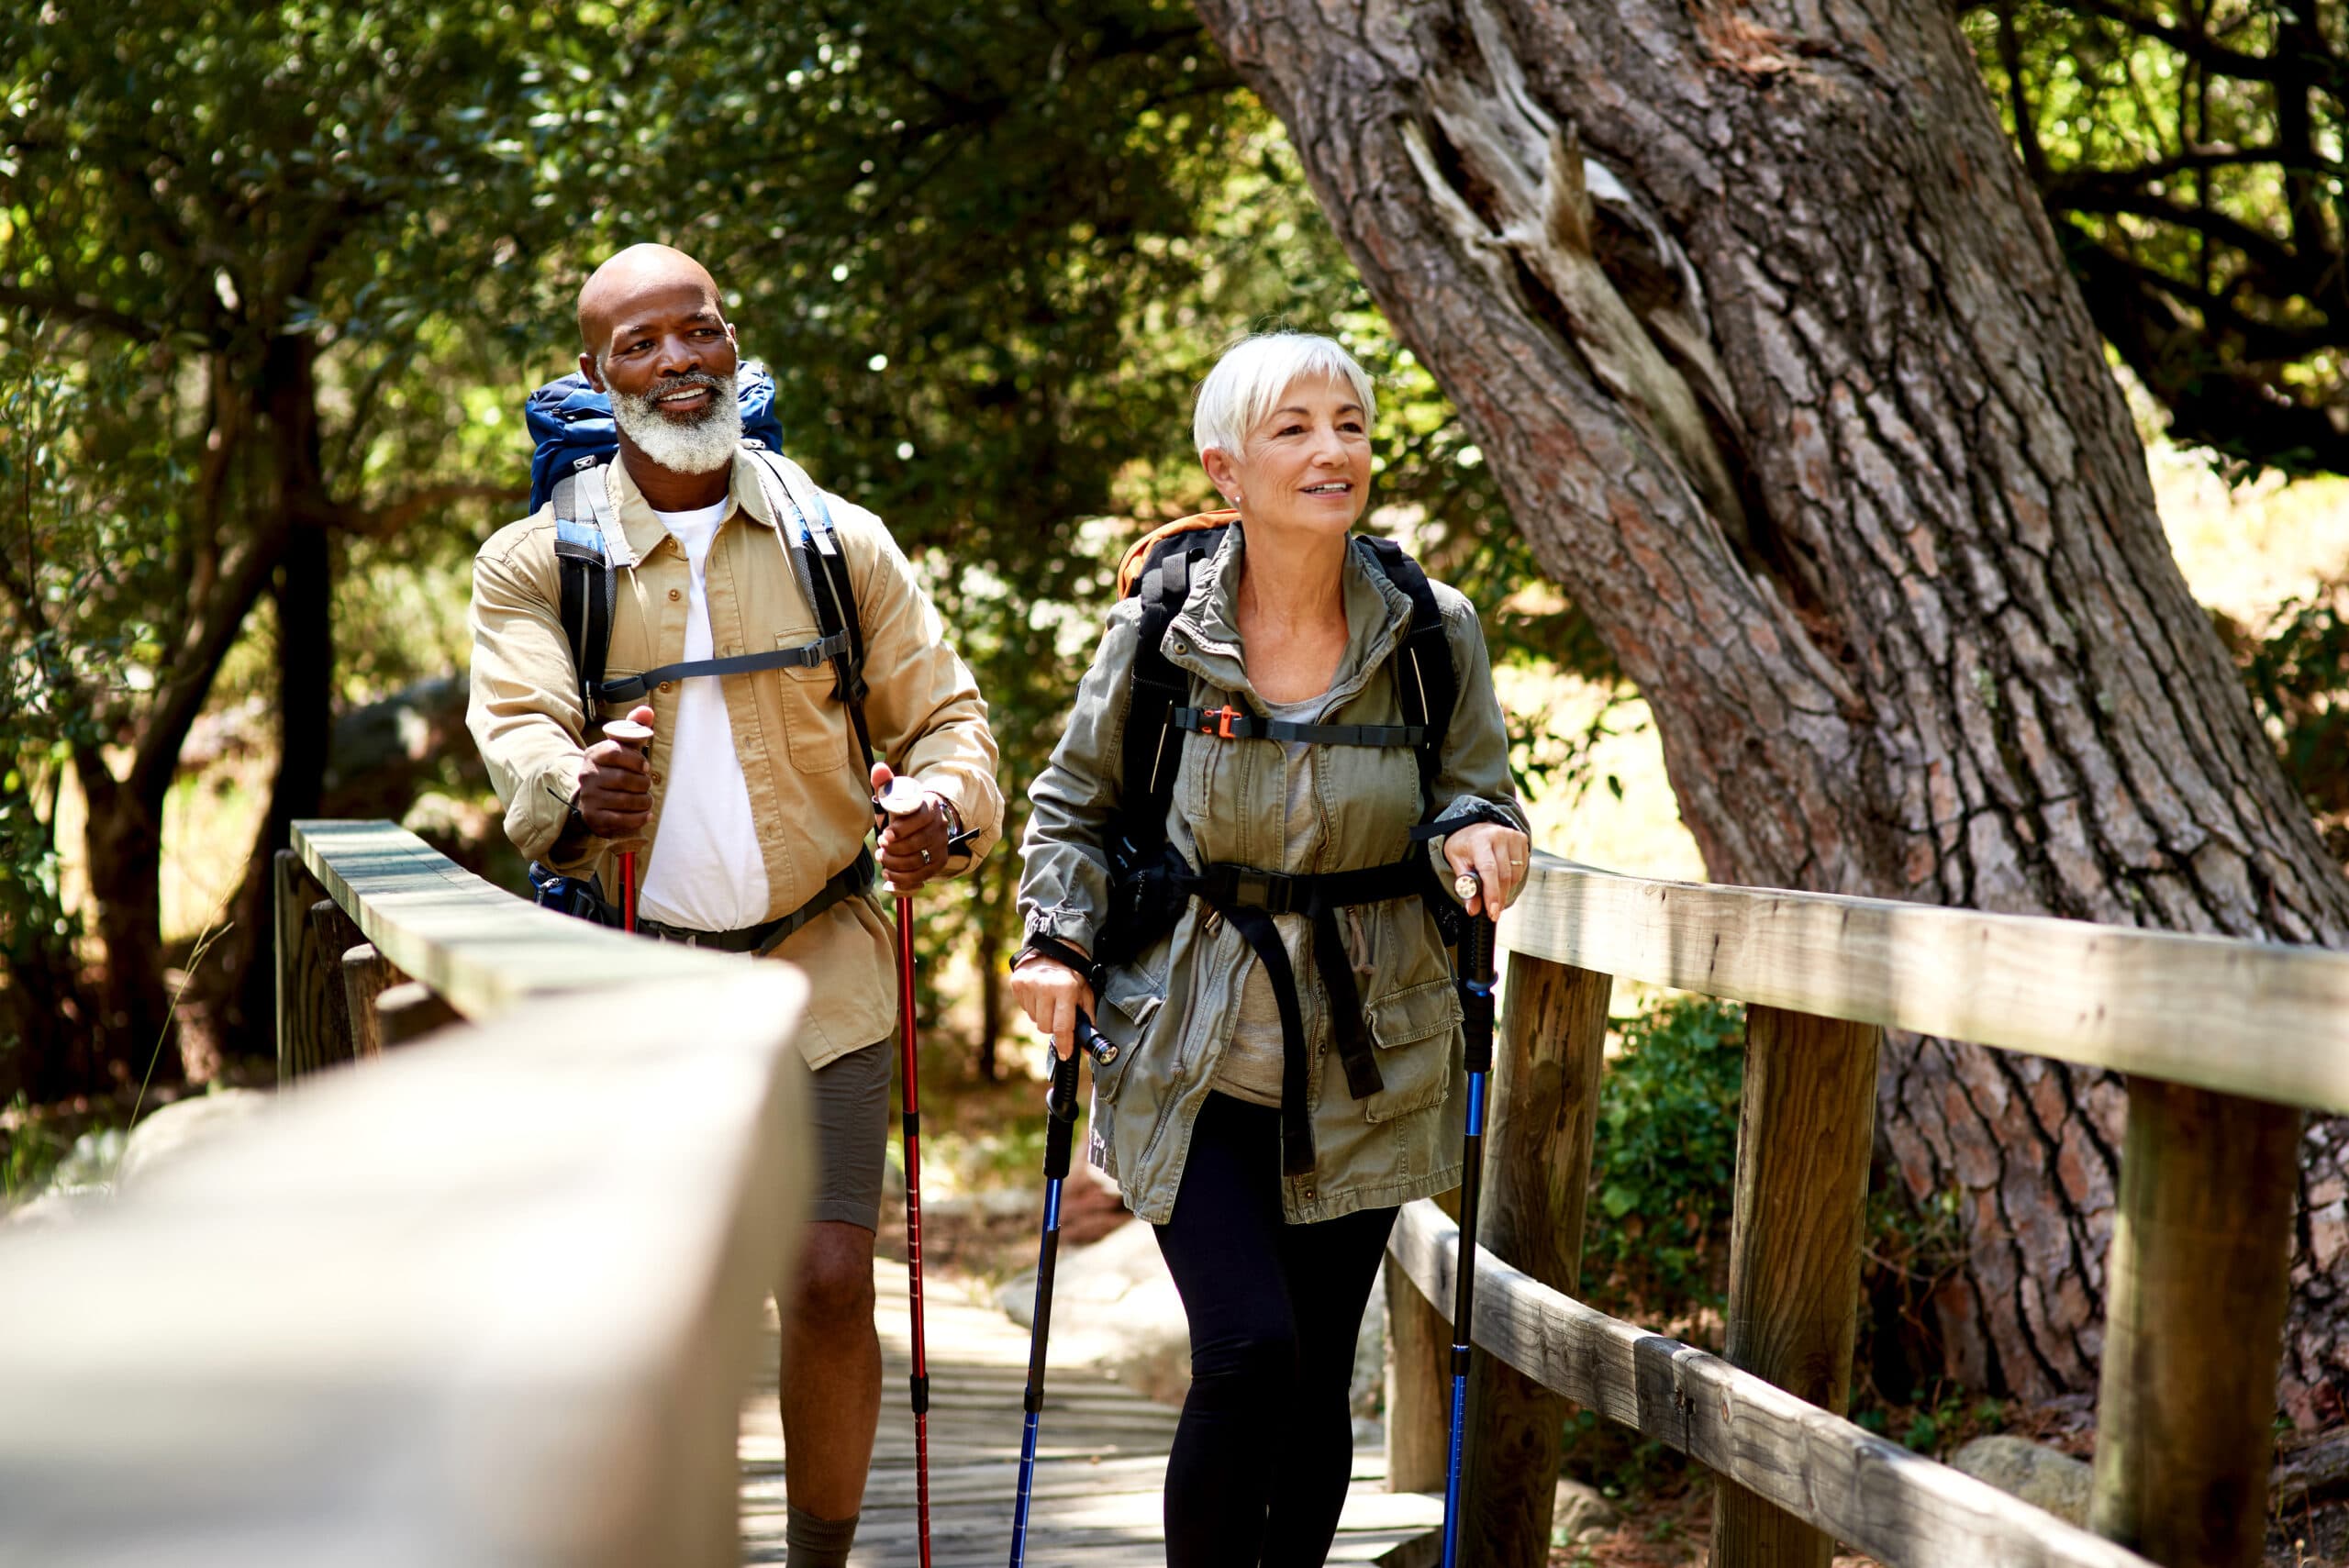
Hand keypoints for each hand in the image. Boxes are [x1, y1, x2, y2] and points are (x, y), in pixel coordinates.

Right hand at [575, 704, 655, 836]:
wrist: (588, 796)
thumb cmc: (612, 768)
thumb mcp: (620, 746)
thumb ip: (634, 727)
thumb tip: (647, 711)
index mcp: (593, 754)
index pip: (615, 751)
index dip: (636, 759)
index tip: (645, 767)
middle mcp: (587, 776)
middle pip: (623, 779)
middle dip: (643, 783)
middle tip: (647, 785)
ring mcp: (589, 798)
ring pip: (625, 800)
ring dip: (644, 801)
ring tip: (647, 799)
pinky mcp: (593, 818)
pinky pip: (621, 820)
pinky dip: (638, 819)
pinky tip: (646, 815)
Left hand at [871, 762, 953, 890]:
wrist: (924, 822)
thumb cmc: (904, 809)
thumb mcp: (895, 794)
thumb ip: (886, 783)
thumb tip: (879, 769)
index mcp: (931, 807)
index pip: (921, 819)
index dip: (902, 829)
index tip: (885, 835)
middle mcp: (941, 827)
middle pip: (919, 843)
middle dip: (895, 850)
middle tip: (880, 849)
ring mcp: (941, 847)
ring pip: (919, 862)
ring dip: (896, 864)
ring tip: (883, 859)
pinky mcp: (938, 863)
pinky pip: (921, 877)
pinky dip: (903, 880)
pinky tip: (889, 876)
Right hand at [1011, 950, 1095, 1060]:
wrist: (1054, 948)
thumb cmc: (1073, 974)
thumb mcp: (1085, 993)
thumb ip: (1087, 1020)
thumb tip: (1087, 1050)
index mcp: (1065, 989)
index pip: (1062, 1026)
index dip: (1064, 1043)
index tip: (1065, 1054)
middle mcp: (1045, 987)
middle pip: (1045, 1027)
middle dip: (1053, 1025)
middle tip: (1059, 1013)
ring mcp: (1029, 984)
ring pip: (1034, 1019)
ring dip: (1042, 1015)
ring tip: (1050, 1000)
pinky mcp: (1017, 983)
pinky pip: (1024, 1008)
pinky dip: (1033, 1006)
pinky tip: (1040, 994)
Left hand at [1444, 821, 1529, 916]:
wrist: (1474, 825)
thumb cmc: (1463, 845)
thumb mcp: (1457, 862)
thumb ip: (1465, 885)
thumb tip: (1473, 909)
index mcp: (1479, 840)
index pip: (1489, 870)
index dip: (1492, 893)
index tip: (1492, 911)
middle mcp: (1498, 836)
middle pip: (1504, 875)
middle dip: (1499, 898)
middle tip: (1493, 912)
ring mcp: (1512, 836)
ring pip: (1515, 874)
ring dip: (1506, 890)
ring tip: (1495, 896)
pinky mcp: (1521, 839)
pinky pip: (1521, 868)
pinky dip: (1513, 879)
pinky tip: (1502, 879)